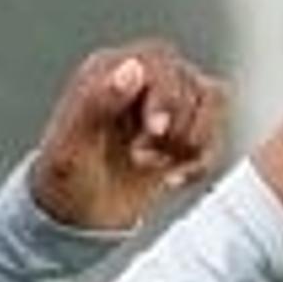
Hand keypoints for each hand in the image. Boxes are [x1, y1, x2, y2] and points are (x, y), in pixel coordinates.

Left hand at [28, 41, 229, 232]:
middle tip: (142, 157)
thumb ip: (96, 103)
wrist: (81, 218)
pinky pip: (216, 131)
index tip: (155, 132)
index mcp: (108, 71)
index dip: (165, 98)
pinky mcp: (185, 127)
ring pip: (212, 101)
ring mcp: (166, 101)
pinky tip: (171, 176)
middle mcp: (141, 78)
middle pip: (190, 82)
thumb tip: (131, 68)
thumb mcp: (71, 148)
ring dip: (189, 142)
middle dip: (174, 128)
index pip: (159, 63)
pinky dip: (200, 160)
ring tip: (155, 165)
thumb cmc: (66, 181)